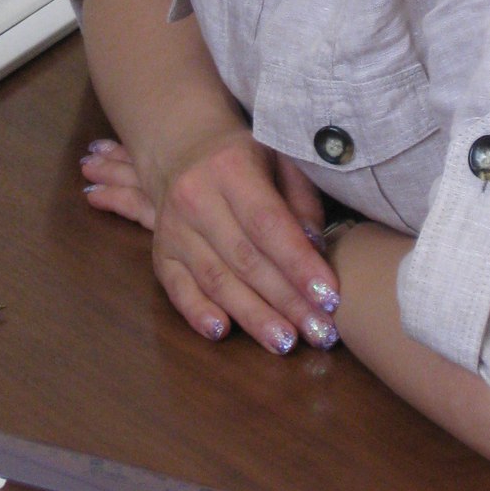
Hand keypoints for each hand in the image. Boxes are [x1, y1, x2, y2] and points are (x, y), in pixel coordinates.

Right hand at [80, 134, 339, 354]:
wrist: (182, 147)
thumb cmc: (246, 158)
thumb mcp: (280, 158)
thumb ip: (302, 201)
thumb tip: (317, 250)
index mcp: (231, 168)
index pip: (268, 223)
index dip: (298, 263)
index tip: (329, 297)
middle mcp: (196, 198)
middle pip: (245, 259)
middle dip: (286, 301)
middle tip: (321, 333)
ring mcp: (173, 228)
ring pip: (215, 280)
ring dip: (253, 316)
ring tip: (286, 342)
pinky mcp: (160, 252)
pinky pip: (177, 289)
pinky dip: (197, 313)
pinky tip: (222, 333)